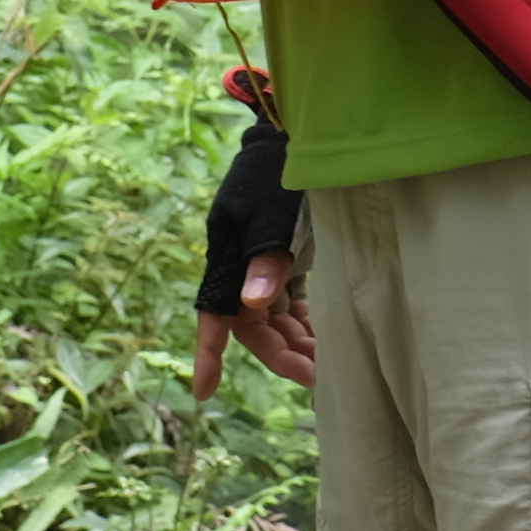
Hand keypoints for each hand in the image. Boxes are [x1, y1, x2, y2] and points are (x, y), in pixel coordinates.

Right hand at [189, 116, 311, 398]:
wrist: (294, 139)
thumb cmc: (280, 176)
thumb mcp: (276, 218)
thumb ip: (267, 261)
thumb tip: (252, 304)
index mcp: (230, 256)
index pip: (216, 313)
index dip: (209, 353)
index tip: (205, 391)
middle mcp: (241, 265)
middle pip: (252, 324)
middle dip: (280, 353)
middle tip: (314, 377)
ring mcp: (263, 262)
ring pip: (273, 317)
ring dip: (295, 341)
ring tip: (325, 363)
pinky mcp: (287, 258)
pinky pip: (289, 302)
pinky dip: (305, 320)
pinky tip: (324, 336)